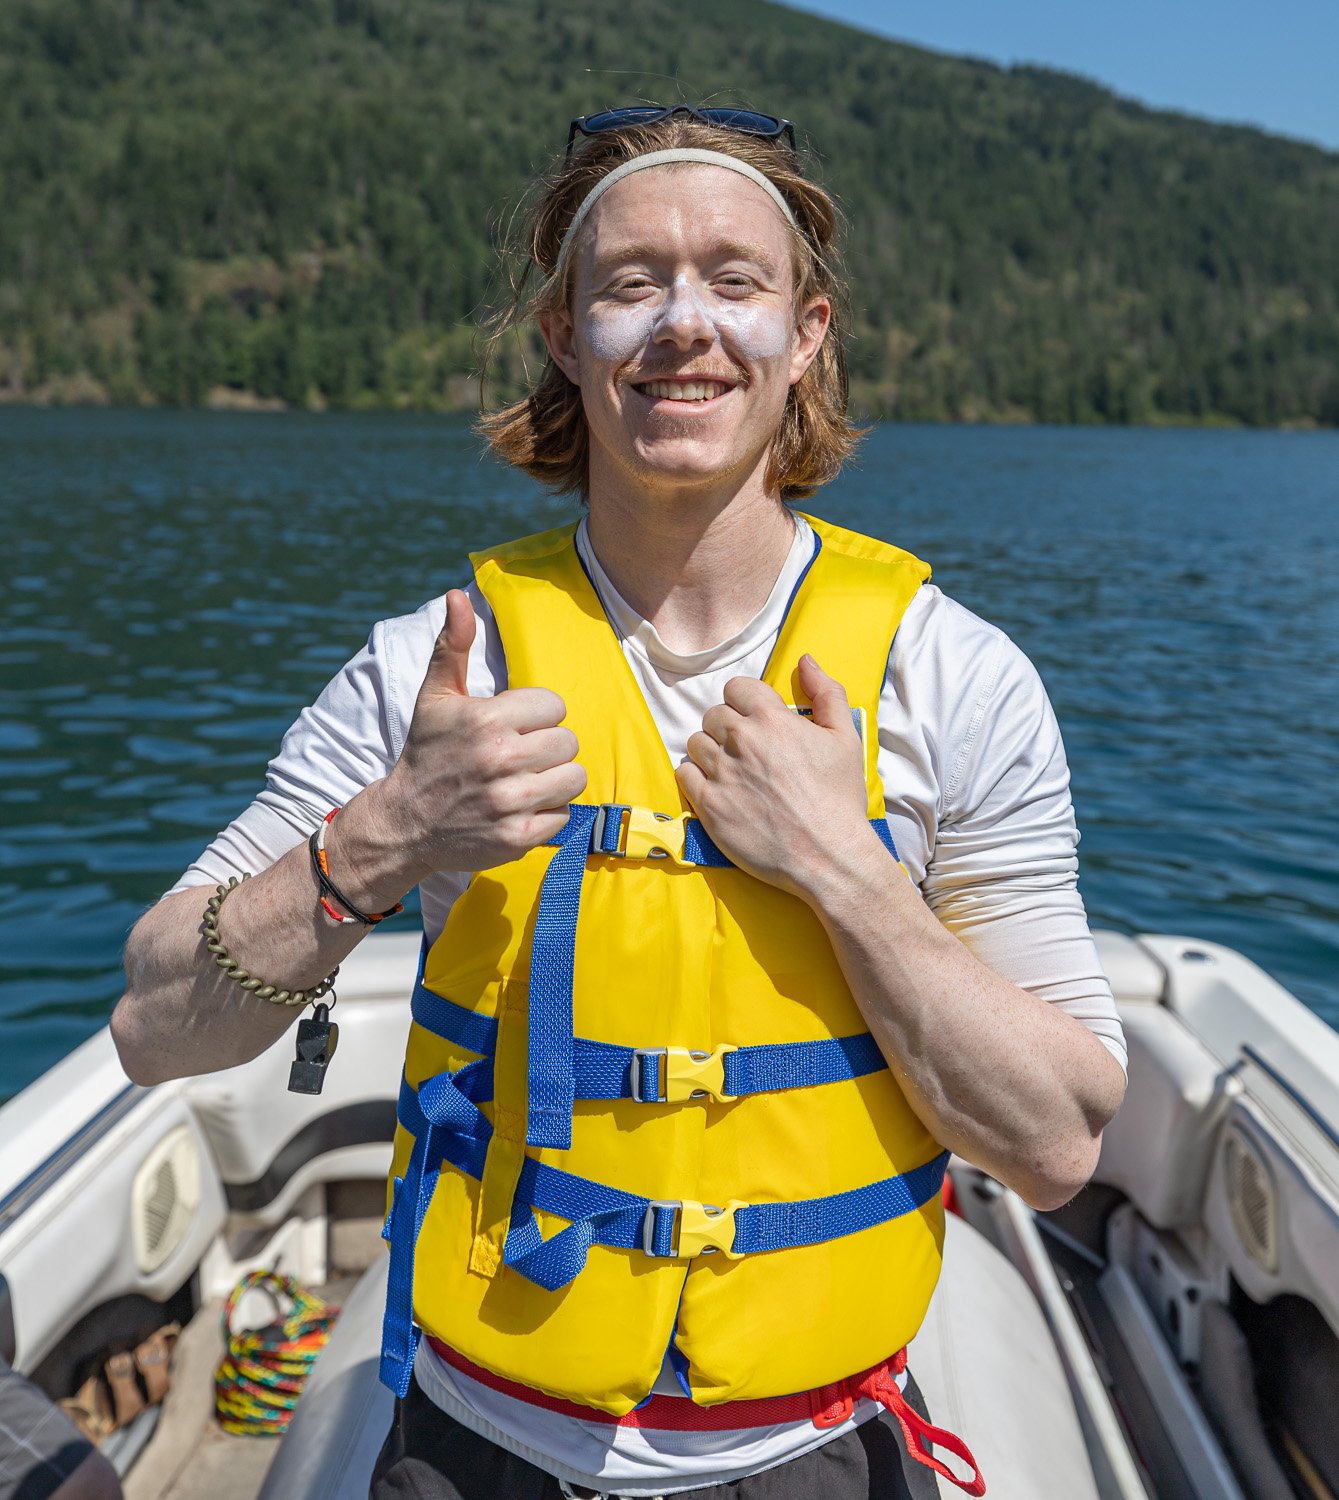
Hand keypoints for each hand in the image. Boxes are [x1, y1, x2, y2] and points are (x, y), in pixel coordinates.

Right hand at [381, 590, 586, 874]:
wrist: (404, 823)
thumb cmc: (427, 752)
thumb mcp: (435, 696)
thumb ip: (452, 645)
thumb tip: (458, 596)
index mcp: (487, 719)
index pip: (555, 706)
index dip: (538, 715)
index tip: (514, 725)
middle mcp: (501, 759)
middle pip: (569, 742)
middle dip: (548, 746)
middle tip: (520, 755)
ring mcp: (511, 801)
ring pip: (574, 778)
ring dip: (554, 779)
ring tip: (525, 779)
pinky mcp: (518, 837)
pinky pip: (562, 816)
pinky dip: (546, 814)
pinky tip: (519, 808)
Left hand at [675, 654, 881, 899]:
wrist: (828, 856)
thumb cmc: (840, 799)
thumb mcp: (846, 738)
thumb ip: (827, 692)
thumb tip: (807, 660)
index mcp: (772, 719)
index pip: (735, 688)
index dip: (745, 702)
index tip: (755, 720)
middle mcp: (742, 740)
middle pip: (713, 715)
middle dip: (727, 726)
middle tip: (746, 750)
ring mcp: (722, 773)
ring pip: (696, 742)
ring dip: (710, 750)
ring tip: (732, 769)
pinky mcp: (708, 805)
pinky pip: (684, 773)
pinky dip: (695, 776)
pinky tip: (717, 787)